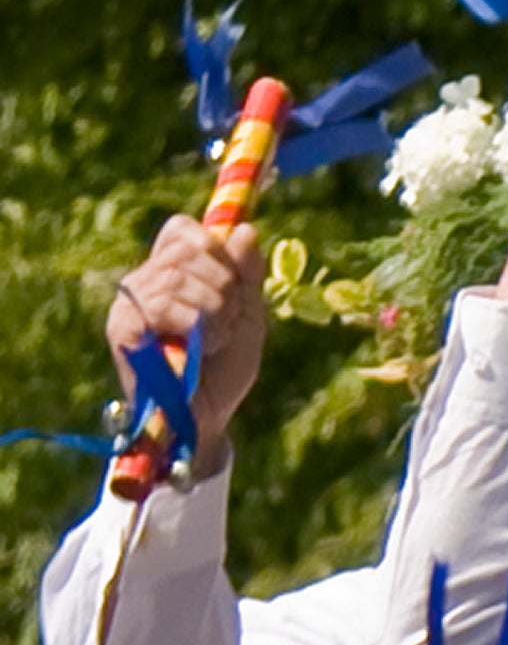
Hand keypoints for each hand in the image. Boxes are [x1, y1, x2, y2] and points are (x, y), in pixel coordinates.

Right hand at [106, 213, 270, 472]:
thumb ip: (246, 273)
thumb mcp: (247, 314)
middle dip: (226, 285)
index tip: (233, 282)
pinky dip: (198, 324)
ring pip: (179, 278)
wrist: (209, 415)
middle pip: (188, 250)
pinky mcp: (123, 328)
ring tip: (217, 339)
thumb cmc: (224, 366)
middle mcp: (143, 281)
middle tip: (229, 320)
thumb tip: (244, 229)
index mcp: (169, 272)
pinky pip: (164, 305)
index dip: (214, 247)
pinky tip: (201, 347)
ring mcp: (129, 304)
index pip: (182, 229)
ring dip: (216, 311)